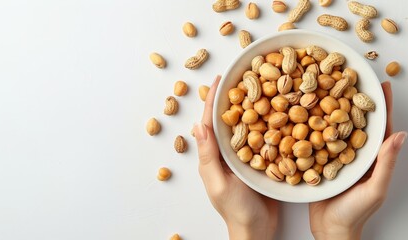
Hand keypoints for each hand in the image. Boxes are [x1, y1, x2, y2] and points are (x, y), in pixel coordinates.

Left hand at [193, 75, 278, 239]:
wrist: (257, 230)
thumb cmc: (236, 210)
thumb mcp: (218, 183)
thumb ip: (208, 155)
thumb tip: (197, 124)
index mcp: (213, 155)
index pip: (210, 121)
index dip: (213, 99)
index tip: (219, 78)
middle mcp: (227, 152)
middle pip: (229, 119)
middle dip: (233, 97)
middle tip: (242, 75)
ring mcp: (244, 156)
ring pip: (247, 125)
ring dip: (252, 105)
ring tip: (261, 85)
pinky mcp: (261, 160)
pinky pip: (263, 137)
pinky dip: (268, 122)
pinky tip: (278, 110)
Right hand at [309, 81, 406, 239]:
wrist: (330, 229)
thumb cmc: (355, 213)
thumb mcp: (374, 190)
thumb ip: (386, 164)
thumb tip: (400, 135)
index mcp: (372, 158)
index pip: (380, 127)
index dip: (382, 106)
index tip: (382, 85)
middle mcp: (354, 153)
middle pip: (355, 122)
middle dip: (354, 100)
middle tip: (349, 78)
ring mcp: (335, 156)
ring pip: (334, 128)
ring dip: (331, 109)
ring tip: (326, 89)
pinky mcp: (318, 161)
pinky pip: (316, 140)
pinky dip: (312, 126)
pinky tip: (305, 114)